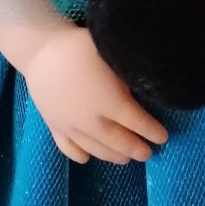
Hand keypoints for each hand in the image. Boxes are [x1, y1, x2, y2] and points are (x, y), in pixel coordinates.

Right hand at [23, 23, 168, 164]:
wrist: (41, 49)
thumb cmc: (81, 46)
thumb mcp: (113, 55)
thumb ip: (129, 76)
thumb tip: (149, 84)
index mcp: (111, 103)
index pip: (138, 123)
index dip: (152, 131)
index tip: (163, 137)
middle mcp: (92, 121)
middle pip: (118, 141)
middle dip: (135, 149)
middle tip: (148, 154)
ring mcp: (70, 126)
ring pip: (95, 148)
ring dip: (112, 156)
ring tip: (124, 159)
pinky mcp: (53, 125)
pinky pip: (68, 147)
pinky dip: (79, 155)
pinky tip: (86, 158)